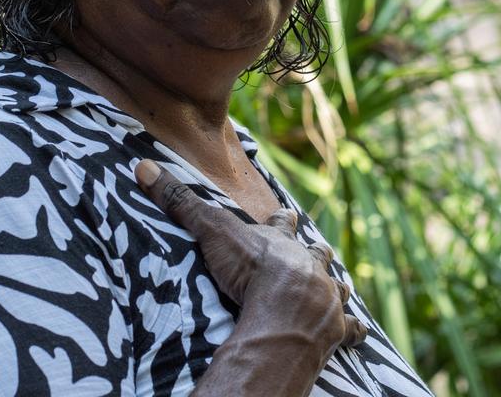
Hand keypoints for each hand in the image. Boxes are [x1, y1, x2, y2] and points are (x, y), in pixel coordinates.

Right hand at [135, 159, 364, 393]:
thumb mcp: (211, 231)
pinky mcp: (336, 329)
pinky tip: (356, 334)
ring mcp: (327, 297)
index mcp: (283, 243)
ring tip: (339, 287)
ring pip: (338, 287)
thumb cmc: (249, 270)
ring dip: (336, 287)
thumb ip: (181, 202)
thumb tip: (144, 166)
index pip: (283, 223)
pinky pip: (350, 330)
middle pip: (317, 253)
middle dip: (317, 252)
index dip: (283, 219)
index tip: (289, 213)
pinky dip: (352, 331)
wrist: (284, 312)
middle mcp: (310, 266)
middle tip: (319, 250)